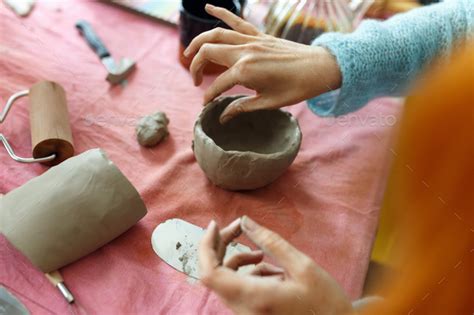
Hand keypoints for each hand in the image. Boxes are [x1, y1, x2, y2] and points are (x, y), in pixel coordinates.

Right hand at [185, 4, 341, 123]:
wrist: (319, 68)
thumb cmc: (296, 88)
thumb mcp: (268, 103)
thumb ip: (242, 107)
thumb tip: (223, 116)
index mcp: (245, 72)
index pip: (217, 85)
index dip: (209, 97)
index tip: (207, 107)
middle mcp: (244, 52)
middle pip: (208, 53)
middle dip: (196, 66)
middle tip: (196, 81)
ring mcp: (251, 40)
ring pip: (216, 35)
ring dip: (198, 43)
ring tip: (188, 54)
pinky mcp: (259, 35)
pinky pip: (236, 21)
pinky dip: (221, 12)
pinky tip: (208, 5)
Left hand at [199, 216, 353, 314]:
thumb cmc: (325, 302)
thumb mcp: (302, 266)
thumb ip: (270, 242)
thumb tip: (244, 221)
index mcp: (254, 297)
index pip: (210, 273)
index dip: (206, 246)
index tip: (216, 224)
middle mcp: (244, 310)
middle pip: (214, 273)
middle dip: (222, 246)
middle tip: (238, 227)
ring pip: (226, 280)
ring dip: (237, 260)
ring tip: (262, 253)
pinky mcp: (251, 314)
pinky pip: (238, 289)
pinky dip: (248, 273)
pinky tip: (272, 271)